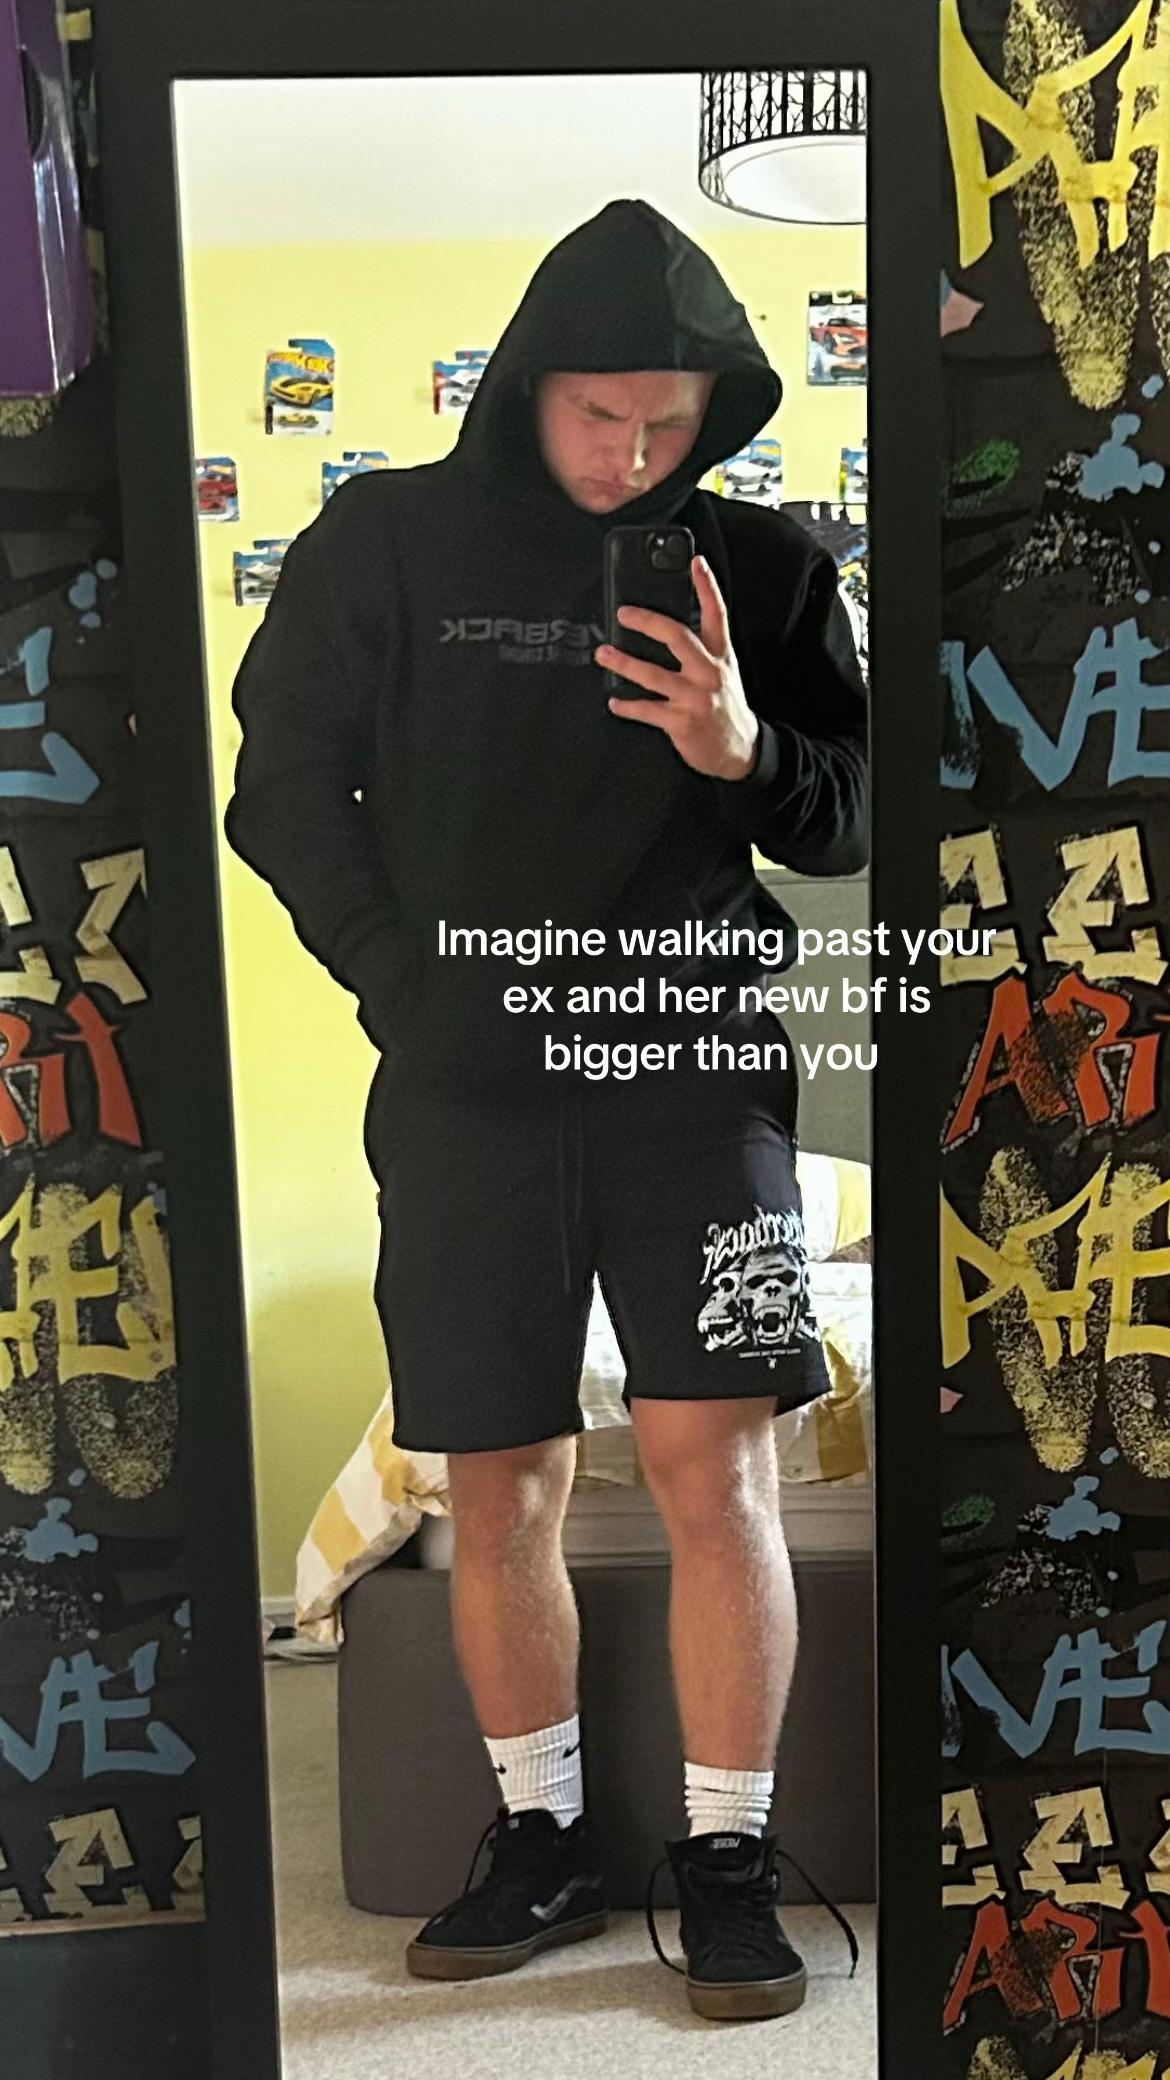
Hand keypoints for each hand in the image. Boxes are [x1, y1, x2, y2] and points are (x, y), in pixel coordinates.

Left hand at [595, 555, 760, 780]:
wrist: (740, 749)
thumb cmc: (725, 707)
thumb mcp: (724, 672)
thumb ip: (703, 649)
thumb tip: (668, 630)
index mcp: (721, 656)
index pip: (717, 614)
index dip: (708, 586)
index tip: (696, 563)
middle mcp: (709, 673)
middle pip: (678, 637)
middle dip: (648, 622)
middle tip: (624, 614)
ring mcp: (695, 697)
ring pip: (653, 674)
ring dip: (624, 663)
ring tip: (604, 654)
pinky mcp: (682, 722)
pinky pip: (647, 709)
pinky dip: (627, 705)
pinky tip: (614, 700)